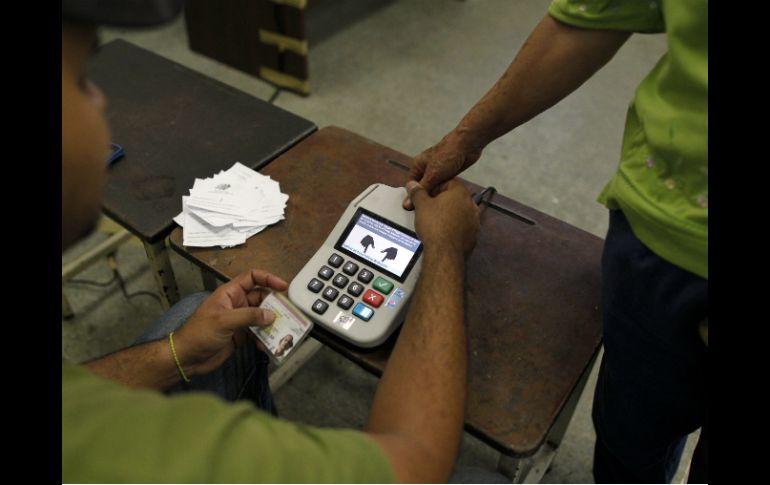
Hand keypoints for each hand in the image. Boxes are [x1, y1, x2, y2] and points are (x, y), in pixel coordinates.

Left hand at [173, 269, 287, 376]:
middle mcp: (237, 304)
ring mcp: (239, 320)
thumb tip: (271, 315)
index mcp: (230, 293)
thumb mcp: (224, 321)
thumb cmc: (199, 334)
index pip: (252, 278)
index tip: (283, 286)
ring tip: (283, 330)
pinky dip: (265, 338)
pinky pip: (258, 333)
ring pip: (262, 317)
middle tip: (288, 313)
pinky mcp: (241, 336)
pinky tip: (268, 345)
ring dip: (272, 323)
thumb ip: (249, 316)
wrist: (186, 358)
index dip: (268, 278)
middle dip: (275, 305)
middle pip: (261, 298)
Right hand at [403, 131, 482, 209]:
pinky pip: (444, 186)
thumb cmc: (448, 154)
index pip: (411, 185)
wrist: (468, 144)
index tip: (415, 210)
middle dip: (425, 197)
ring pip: (434, 187)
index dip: (413, 197)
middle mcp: (426, 168)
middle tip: (428, 210)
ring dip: (436, 195)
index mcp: (418, 165)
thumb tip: (407, 203)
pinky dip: (445, 192)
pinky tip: (447, 200)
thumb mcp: (432, 175)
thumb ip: (421, 189)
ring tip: (438, 207)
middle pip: (423, 187)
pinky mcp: (448, 173)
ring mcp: (438, 171)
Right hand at [407, 179, 479, 257]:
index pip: (448, 182)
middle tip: (428, 208)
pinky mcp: (474, 236)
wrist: (445, 252)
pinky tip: (444, 233)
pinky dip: (454, 227)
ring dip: (449, 214)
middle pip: (455, 198)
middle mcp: (472, 205)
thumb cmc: (433, 224)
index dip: (435, 187)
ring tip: (436, 221)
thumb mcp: (421, 205)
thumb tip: (412, 183)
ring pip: (460, 213)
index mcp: (461, 193)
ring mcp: (475, 221)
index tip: (425, 195)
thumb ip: (417, 192)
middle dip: (442, 201)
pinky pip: (463, 227)